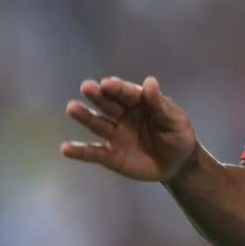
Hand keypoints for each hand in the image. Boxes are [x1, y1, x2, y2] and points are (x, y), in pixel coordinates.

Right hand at [61, 76, 197, 181]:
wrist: (178, 164)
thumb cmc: (178, 136)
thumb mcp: (175, 121)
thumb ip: (160, 105)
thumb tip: (150, 81)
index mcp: (140, 102)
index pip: (127, 93)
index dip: (118, 88)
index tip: (108, 83)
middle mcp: (123, 115)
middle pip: (108, 104)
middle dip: (98, 95)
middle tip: (87, 87)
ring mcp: (115, 134)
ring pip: (97, 124)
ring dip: (84, 116)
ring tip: (72, 107)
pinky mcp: (110, 155)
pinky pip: (93, 153)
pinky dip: (79, 151)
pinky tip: (66, 148)